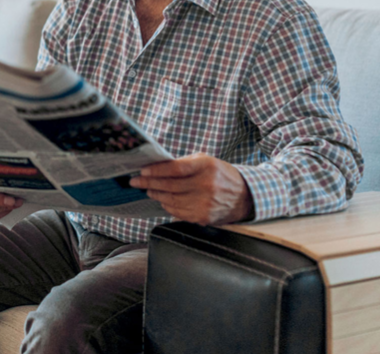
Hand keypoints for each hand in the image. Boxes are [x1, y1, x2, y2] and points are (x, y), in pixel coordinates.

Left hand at [129, 154, 252, 224]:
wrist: (244, 197)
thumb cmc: (220, 175)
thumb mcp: (206, 161)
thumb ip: (184, 162)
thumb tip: (156, 166)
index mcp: (206, 167)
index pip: (176, 168)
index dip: (156, 170)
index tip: (142, 170)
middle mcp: (206, 185)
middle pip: (170, 186)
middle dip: (148, 183)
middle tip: (135, 181)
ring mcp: (205, 203)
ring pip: (171, 200)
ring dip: (156, 194)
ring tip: (147, 189)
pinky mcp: (203, 217)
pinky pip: (177, 212)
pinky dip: (167, 205)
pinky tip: (162, 199)